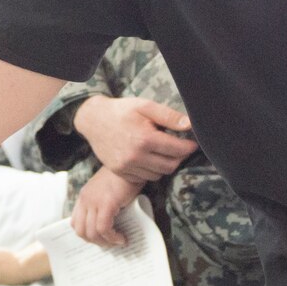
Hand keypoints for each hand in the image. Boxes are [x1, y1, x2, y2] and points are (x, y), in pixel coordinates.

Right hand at [72, 95, 195, 180]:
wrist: (93, 120)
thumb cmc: (121, 111)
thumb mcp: (145, 106)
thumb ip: (169, 116)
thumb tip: (190, 124)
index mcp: (145, 139)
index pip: (177, 150)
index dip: (188, 147)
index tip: (193, 144)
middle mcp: (136, 156)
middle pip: (170, 166)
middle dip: (178, 158)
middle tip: (179, 148)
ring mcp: (126, 166)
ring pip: (158, 174)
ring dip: (165, 165)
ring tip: (162, 152)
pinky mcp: (120, 172)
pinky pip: (143, 178)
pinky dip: (150, 171)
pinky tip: (149, 158)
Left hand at [72, 168, 142, 246]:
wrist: (132, 163)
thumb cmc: (124, 178)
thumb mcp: (107, 192)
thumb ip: (102, 205)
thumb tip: (109, 228)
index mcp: (84, 197)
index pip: (75, 222)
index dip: (86, 234)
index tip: (100, 238)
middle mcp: (85, 199)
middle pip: (80, 231)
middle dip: (95, 242)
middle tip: (110, 243)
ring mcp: (94, 201)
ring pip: (92, 232)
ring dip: (105, 242)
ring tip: (118, 242)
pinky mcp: (106, 203)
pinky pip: (104, 228)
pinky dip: (112, 237)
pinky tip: (122, 238)